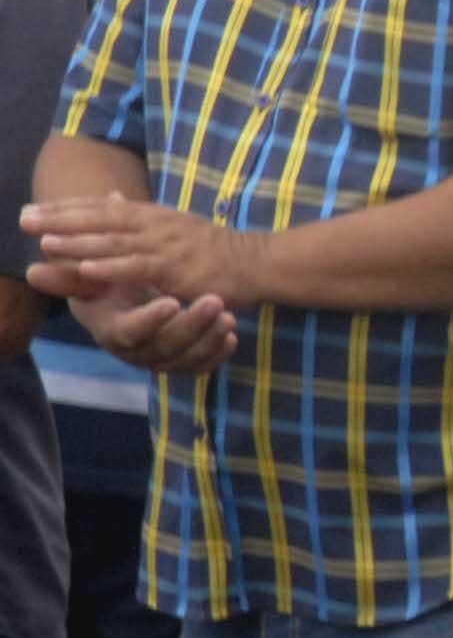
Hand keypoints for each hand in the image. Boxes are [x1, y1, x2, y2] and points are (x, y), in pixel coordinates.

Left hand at [22, 194, 269, 307]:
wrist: (256, 262)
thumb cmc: (213, 248)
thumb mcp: (173, 225)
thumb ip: (137, 216)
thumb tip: (106, 197)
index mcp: (151, 215)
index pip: (101, 208)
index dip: (65, 208)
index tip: (32, 208)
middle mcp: (154, 225)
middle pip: (100, 220)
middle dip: (60, 219)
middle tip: (24, 218)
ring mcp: (166, 246)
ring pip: (114, 243)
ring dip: (78, 242)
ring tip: (45, 242)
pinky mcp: (177, 269)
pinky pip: (138, 268)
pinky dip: (111, 267)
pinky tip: (86, 268)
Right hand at [56, 279, 239, 375]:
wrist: (119, 299)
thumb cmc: (101, 283)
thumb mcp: (85, 277)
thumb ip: (68, 275)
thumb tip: (35, 271)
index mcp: (110, 330)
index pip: (129, 332)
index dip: (149, 320)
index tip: (170, 301)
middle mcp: (134, 351)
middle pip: (164, 348)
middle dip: (192, 326)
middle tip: (216, 301)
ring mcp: (158, 359)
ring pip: (186, 360)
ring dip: (209, 340)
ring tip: (228, 316)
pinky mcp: (179, 361)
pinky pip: (200, 366)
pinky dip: (217, 354)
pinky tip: (232, 336)